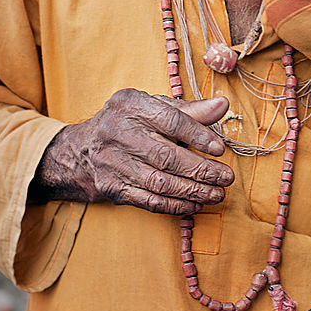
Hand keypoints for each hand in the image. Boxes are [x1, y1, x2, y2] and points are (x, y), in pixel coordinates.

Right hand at [30, 89, 234, 214]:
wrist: (84, 148)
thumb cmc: (131, 122)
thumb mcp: (154, 107)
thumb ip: (191, 109)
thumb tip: (223, 105)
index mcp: (130, 105)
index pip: (169, 120)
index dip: (197, 135)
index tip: (220, 149)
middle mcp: (117, 132)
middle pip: (165, 155)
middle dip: (200, 169)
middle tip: (226, 177)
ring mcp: (113, 162)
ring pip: (159, 182)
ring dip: (192, 191)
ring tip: (216, 194)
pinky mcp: (112, 187)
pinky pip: (148, 201)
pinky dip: (175, 205)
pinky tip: (195, 204)